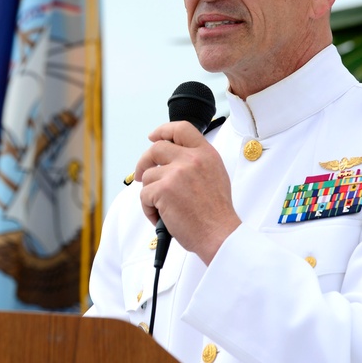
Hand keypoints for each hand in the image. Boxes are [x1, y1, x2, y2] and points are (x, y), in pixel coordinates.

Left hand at [133, 121, 240, 264]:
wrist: (220, 234)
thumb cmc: (216, 213)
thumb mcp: (215, 175)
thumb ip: (196, 162)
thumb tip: (172, 159)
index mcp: (206, 154)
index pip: (181, 128)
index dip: (163, 130)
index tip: (154, 136)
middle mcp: (191, 159)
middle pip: (156, 148)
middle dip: (144, 162)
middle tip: (141, 175)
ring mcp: (176, 173)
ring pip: (148, 176)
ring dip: (150, 193)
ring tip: (163, 208)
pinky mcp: (163, 190)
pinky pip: (144, 195)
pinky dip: (149, 208)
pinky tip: (162, 217)